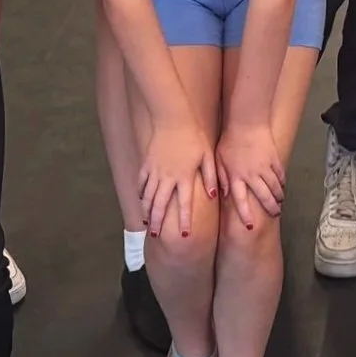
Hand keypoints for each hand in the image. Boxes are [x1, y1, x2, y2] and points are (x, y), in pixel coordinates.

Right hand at [139, 117, 216, 239]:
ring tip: (147, 224)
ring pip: (148, 196)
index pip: (184, 204)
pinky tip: (142, 201)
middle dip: (157, 223)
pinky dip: (141, 193)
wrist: (173, 119)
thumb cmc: (194, 137)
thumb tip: (214, 196)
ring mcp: (155, 171)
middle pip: (160, 205)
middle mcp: (167, 177)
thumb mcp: (207, 156)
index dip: (184, 221)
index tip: (183, 236)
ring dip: (147, 211)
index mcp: (184, 177)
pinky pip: (142, 182)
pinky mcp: (147, 163)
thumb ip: (210, 177)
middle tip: (155, 237)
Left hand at [217, 122, 286, 227]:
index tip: (250, 227)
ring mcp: (265, 168)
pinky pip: (280, 175)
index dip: (246, 215)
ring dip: (278, 197)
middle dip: (271, 208)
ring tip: (280, 203)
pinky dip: (282, 182)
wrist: (247, 122)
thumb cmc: (229, 140)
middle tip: (275, 214)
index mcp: (237, 176)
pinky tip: (282, 186)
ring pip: (275, 187)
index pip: (241, 201)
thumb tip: (223, 194)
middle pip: (264, 197)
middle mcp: (252, 175)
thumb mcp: (219, 159)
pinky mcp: (274, 159)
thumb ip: (221, 178)